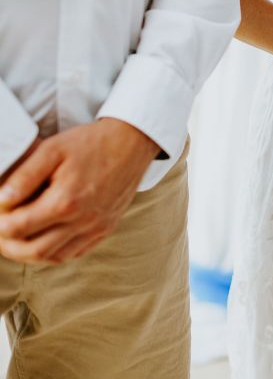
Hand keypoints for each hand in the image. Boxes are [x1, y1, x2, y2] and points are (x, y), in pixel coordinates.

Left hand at [0, 118, 160, 264]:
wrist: (132, 142)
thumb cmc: (91, 143)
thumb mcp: (52, 149)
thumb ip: (24, 176)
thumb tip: (1, 199)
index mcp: (66, 201)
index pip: (17, 228)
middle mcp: (83, 220)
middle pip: (32, 251)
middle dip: (8, 244)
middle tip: (2, 229)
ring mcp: (97, 227)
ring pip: (53, 257)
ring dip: (30, 252)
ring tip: (19, 237)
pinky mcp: (106, 228)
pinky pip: (75, 253)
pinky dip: (55, 252)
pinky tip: (46, 238)